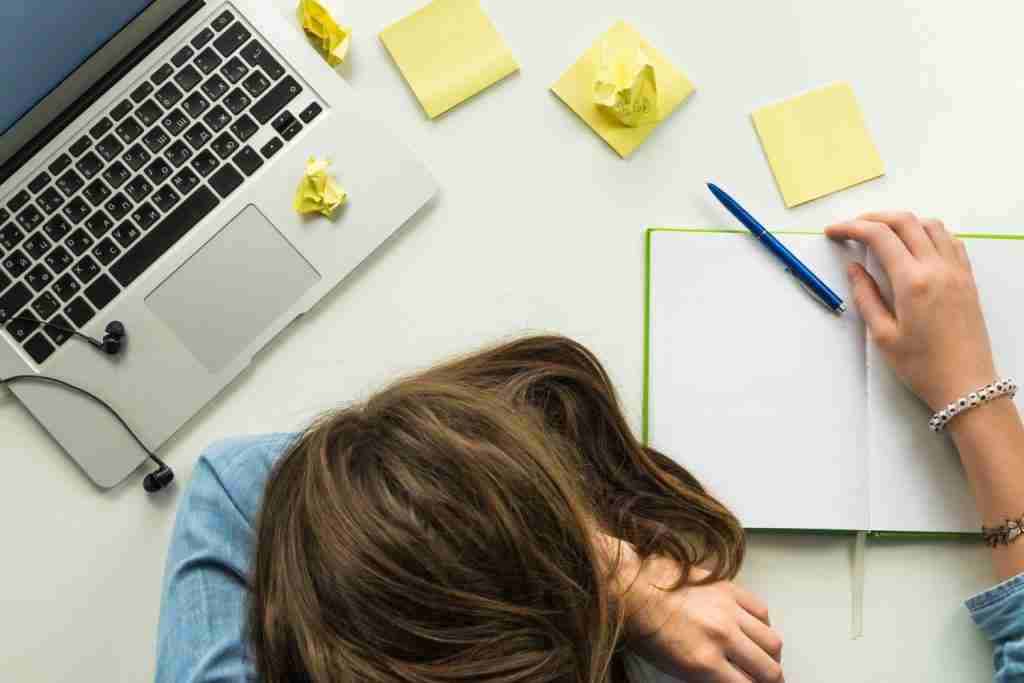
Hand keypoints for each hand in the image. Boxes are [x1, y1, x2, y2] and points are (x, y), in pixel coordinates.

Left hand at [600, 536, 783, 682]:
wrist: (628, 584)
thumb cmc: (640, 624)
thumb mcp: (671, 666)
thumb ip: (705, 677)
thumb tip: (728, 680)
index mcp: (702, 662)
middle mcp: (720, 636)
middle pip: (769, 669)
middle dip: (771, 681)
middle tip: (766, 682)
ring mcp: (727, 610)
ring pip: (772, 641)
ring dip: (771, 656)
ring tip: (764, 660)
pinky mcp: (727, 587)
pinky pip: (761, 610)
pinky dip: (763, 625)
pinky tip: (754, 631)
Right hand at [825, 212, 996, 409]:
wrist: (966, 385)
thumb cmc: (922, 366)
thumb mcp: (883, 335)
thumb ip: (866, 296)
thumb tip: (854, 268)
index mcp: (913, 282)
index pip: (879, 236)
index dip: (851, 228)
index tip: (834, 232)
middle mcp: (937, 268)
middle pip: (905, 222)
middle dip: (873, 217)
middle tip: (852, 228)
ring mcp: (957, 271)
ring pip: (930, 225)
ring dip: (902, 221)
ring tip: (882, 232)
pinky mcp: (967, 278)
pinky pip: (950, 240)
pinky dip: (929, 232)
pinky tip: (915, 244)